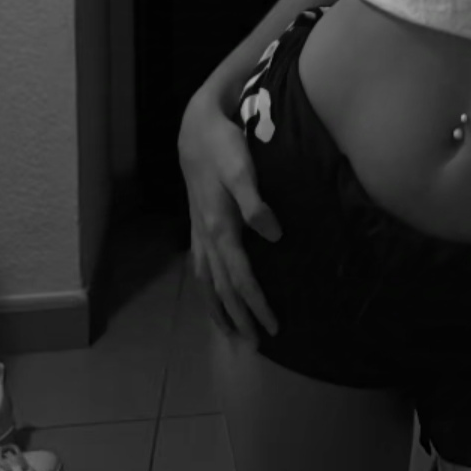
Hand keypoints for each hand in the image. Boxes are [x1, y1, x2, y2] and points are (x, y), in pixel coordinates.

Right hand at [177, 92, 280, 342]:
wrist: (196, 126)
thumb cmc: (224, 145)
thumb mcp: (241, 168)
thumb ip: (255, 202)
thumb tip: (274, 235)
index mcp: (220, 228)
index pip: (241, 278)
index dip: (257, 304)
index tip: (272, 327)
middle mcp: (207, 236)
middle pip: (224, 288)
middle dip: (240, 317)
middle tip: (257, 343)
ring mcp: (199, 232)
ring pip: (208, 282)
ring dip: (219, 309)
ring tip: (230, 332)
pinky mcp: (198, 224)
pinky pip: (201, 268)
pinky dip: (207, 289)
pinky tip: (212, 293)